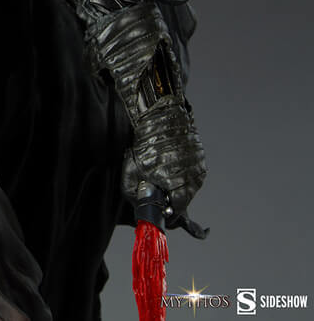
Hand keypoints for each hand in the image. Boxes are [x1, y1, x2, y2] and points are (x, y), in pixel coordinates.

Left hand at [121, 98, 206, 226]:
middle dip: (171, 200)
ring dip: (177, 185)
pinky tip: (169, 164)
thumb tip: (139, 209)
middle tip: (158, 194)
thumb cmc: (145, 145)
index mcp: (180, 186)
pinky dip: (181, 173)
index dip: (168, 215)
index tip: (161, 216)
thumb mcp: (132, 174)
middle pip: (185, 199)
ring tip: (161, 175)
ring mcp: (199, 168)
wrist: (161, 118)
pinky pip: (192, 172)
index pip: (178, 211)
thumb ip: (135, 196)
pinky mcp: (200, 157)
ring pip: (189, 185)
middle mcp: (194, 179)